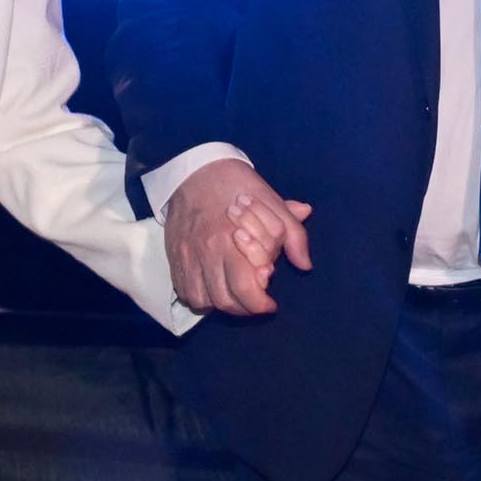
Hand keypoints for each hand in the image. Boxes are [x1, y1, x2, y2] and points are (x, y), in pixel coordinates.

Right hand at [163, 156, 312, 315]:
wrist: (197, 172)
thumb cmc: (239, 188)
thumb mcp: (274, 204)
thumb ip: (293, 235)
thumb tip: (305, 264)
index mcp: (233, 238)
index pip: (246, 287)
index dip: (261, 303)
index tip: (270, 303)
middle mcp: (208, 252)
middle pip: (226, 300)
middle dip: (246, 308)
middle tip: (256, 301)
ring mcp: (188, 257)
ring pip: (205, 301)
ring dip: (224, 304)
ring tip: (237, 295)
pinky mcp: (175, 258)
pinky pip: (186, 293)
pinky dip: (202, 298)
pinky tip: (215, 287)